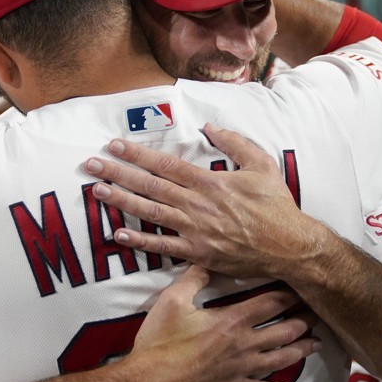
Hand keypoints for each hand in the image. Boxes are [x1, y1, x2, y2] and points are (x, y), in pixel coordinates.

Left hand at [82, 123, 327, 280]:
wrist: (290, 247)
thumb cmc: (276, 206)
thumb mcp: (262, 164)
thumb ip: (235, 142)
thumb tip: (209, 127)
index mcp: (211, 182)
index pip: (165, 164)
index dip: (137, 154)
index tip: (115, 146)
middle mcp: (198, 205)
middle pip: (150, 186)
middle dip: (118, 173)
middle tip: (91, 165)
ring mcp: (196, 231)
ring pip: (151, 213)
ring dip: (122, 202)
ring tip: (98, 192)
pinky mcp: (198, 254)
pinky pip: (163, 247)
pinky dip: (140, 241)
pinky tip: (118, 234)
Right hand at [131, 265, 320, 381]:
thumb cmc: (160, 341)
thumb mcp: (173, 300)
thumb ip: (193, 278)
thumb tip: (207, 259)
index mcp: (232, 321)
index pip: (271, 303)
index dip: (291, 293)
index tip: (304, 286)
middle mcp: (244, 345)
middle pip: (285, 330)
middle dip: (304, 320)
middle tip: (319, 313)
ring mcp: (241, 369)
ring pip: (281, 359)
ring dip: (301, 350)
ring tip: (317, 343)